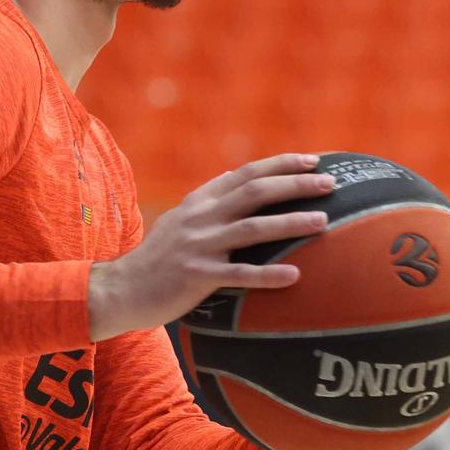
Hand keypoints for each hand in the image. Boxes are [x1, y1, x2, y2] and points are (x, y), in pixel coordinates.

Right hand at [88, 153, 335, 341]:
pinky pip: (238, 275)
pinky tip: (294, 275)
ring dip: (291, 223)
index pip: (246, 173)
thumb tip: (242, 183)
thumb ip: (211, 203)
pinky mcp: (196, 277)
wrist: (120, 289)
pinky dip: (268, 275)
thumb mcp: (181, 221)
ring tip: (324, 222)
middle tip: (330, 184)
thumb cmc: (158, 259)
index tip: (314, 160)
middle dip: (296, 185)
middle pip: (255, 192)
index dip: (282, 164)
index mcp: (200, 201)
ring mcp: (198, 246)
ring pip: (252, 229)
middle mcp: (200, 217)